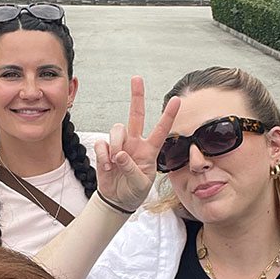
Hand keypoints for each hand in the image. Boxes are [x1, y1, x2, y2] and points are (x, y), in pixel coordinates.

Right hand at [93, 76, 179, 212]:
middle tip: (137, 78)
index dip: (168, 115)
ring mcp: (120, 145)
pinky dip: (104, 155)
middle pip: (136, 114)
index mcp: (150, 150)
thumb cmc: (134, 191)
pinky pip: (102, 144)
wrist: (117, 200)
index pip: (161, 130)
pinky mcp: (105, 150)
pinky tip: (108, 166)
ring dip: (115, 144)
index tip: (177, 100)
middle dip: (137, 96)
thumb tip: (120, 154)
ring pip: (117, 129)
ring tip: (116, 161)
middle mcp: (135, 143)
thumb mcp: (140, 184)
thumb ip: (132, 170)